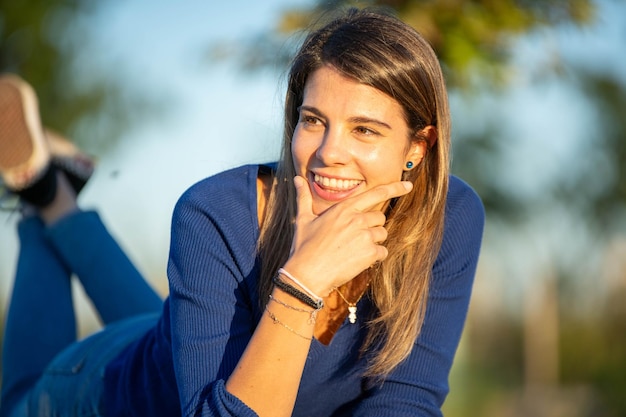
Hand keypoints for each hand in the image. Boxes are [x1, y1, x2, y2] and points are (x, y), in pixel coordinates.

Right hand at [282, 176, 412, 294]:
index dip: (394, 188)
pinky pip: (382, 252)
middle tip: (352, 238)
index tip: (407, 185)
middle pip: (379, 218)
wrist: (305, 274)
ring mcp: (365, 236)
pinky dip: (373, 257)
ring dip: (372, 242)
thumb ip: (303, 197)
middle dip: (371, 227)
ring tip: (352, 250)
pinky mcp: (369, 253)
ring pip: (382, 235)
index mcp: (344, 208)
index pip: (375, 193)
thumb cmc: (303, 246)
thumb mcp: (302, 219)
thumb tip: (296, 179)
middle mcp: (357, 219)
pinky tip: (356, 261)